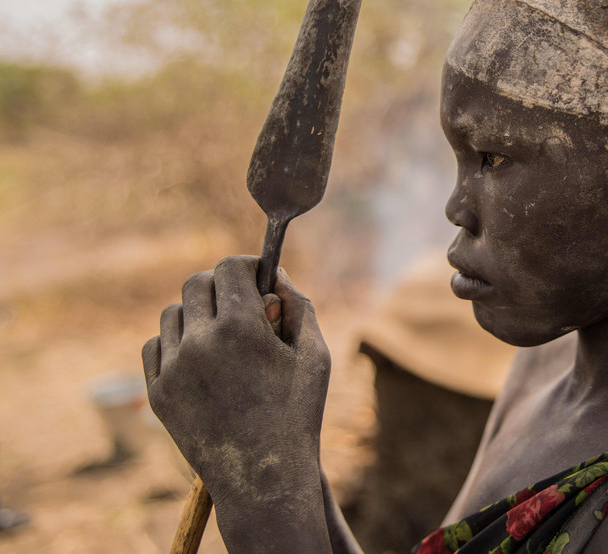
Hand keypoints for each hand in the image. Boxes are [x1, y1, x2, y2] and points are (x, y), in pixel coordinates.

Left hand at [142, 256, 330, 515]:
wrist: (264, 479)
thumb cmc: (298, 414)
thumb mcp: (314, 355)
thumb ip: (299, 306)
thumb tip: (275, 274)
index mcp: (242, 329)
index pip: (229, 268)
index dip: (246, 266)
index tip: (257, 276)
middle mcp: (200, 343)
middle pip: (197, 283)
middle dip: (222, 286)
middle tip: (242, 304)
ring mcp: (173, 369)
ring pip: (173, 313)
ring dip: (197, 313)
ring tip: (222, 335)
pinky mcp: (157, 393)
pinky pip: (155, 346)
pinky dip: (176, 343)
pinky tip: (201, 358)